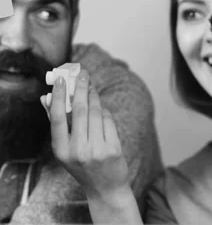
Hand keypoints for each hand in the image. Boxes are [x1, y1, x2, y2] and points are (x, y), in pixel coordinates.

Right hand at [42, 69, 129, 199]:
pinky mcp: (113, 148)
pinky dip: (105, 111)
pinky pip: (109, 121)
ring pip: (97, 113)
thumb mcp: (65, 151)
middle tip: (82, 74)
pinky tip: (102, 108)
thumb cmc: (83, 166)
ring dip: (94, 97)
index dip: (59, 96)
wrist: (105, 188)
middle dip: (81, 89)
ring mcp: (97, 149)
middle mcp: (78, 150)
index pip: (58, 118)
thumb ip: (58, 126)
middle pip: (80, 111)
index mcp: (61, 150)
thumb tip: (47, 98)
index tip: (61, 80)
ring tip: (92, 88)